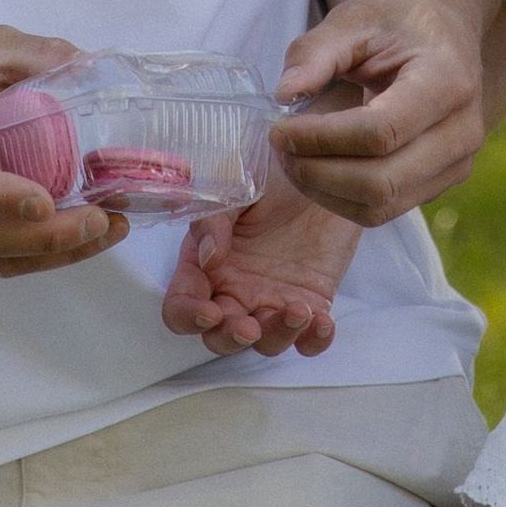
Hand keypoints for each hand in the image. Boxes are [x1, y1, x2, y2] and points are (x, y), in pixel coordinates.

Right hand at [161, 164, 356, 359]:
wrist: (323, 163)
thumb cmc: (272, 171)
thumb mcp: (237, 184)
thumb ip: (215, 219)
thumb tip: (209, 259)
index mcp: (206, 263)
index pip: (181, 305)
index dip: (188, 316)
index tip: (210, 311)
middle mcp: (235, 289)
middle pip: (219, 336)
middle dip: (231, 337)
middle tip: (250, 326)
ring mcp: (273, 299)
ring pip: (264, 342)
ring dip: (277, 335)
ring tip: (299, 310)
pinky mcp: (311, 302)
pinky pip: (309, 339)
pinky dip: (314, 340)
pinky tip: (323, 321)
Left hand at [270, 0, 485, 223]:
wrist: (444, 28)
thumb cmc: (398, 20)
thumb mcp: (354, 18)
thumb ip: (316, 53)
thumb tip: (285, 95)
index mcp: (448, 81)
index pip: (381, 132)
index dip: (322, 138)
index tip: (280, 128)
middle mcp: (463, 130)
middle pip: (382, 182)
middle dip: (318, 172)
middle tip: (280, 147)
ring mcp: (457, 163)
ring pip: (381, 206)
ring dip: (325, 191)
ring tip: (294, 158)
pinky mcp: (441, 182)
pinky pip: (384, 210)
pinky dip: (341, 198)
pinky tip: (319, 167)